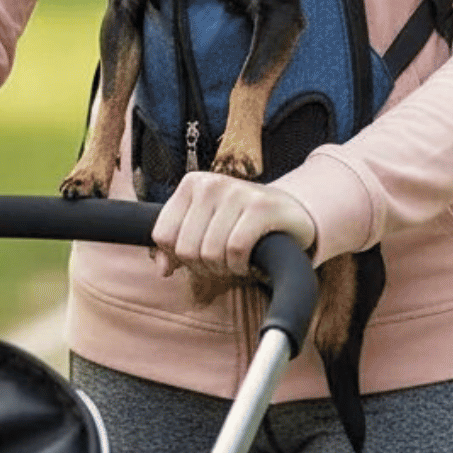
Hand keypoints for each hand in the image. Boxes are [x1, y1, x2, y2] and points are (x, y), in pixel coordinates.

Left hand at [151, 173, 315, 278]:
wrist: (290, 212)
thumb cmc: (241, 223)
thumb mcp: (204, 230)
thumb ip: (176, 247)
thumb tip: (163, 270)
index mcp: (192, 184)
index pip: (162, 235)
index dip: (178, 257)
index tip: (198, 255)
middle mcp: (212, 183)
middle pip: (185, 248)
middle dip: (202, 266)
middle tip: (221, 261)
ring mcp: (237, 192)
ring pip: (210, 251)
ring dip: (223, 268)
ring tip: (235, 260)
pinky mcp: (261, 207)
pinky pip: (235, 249)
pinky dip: (240, 265)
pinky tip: (247, 261)